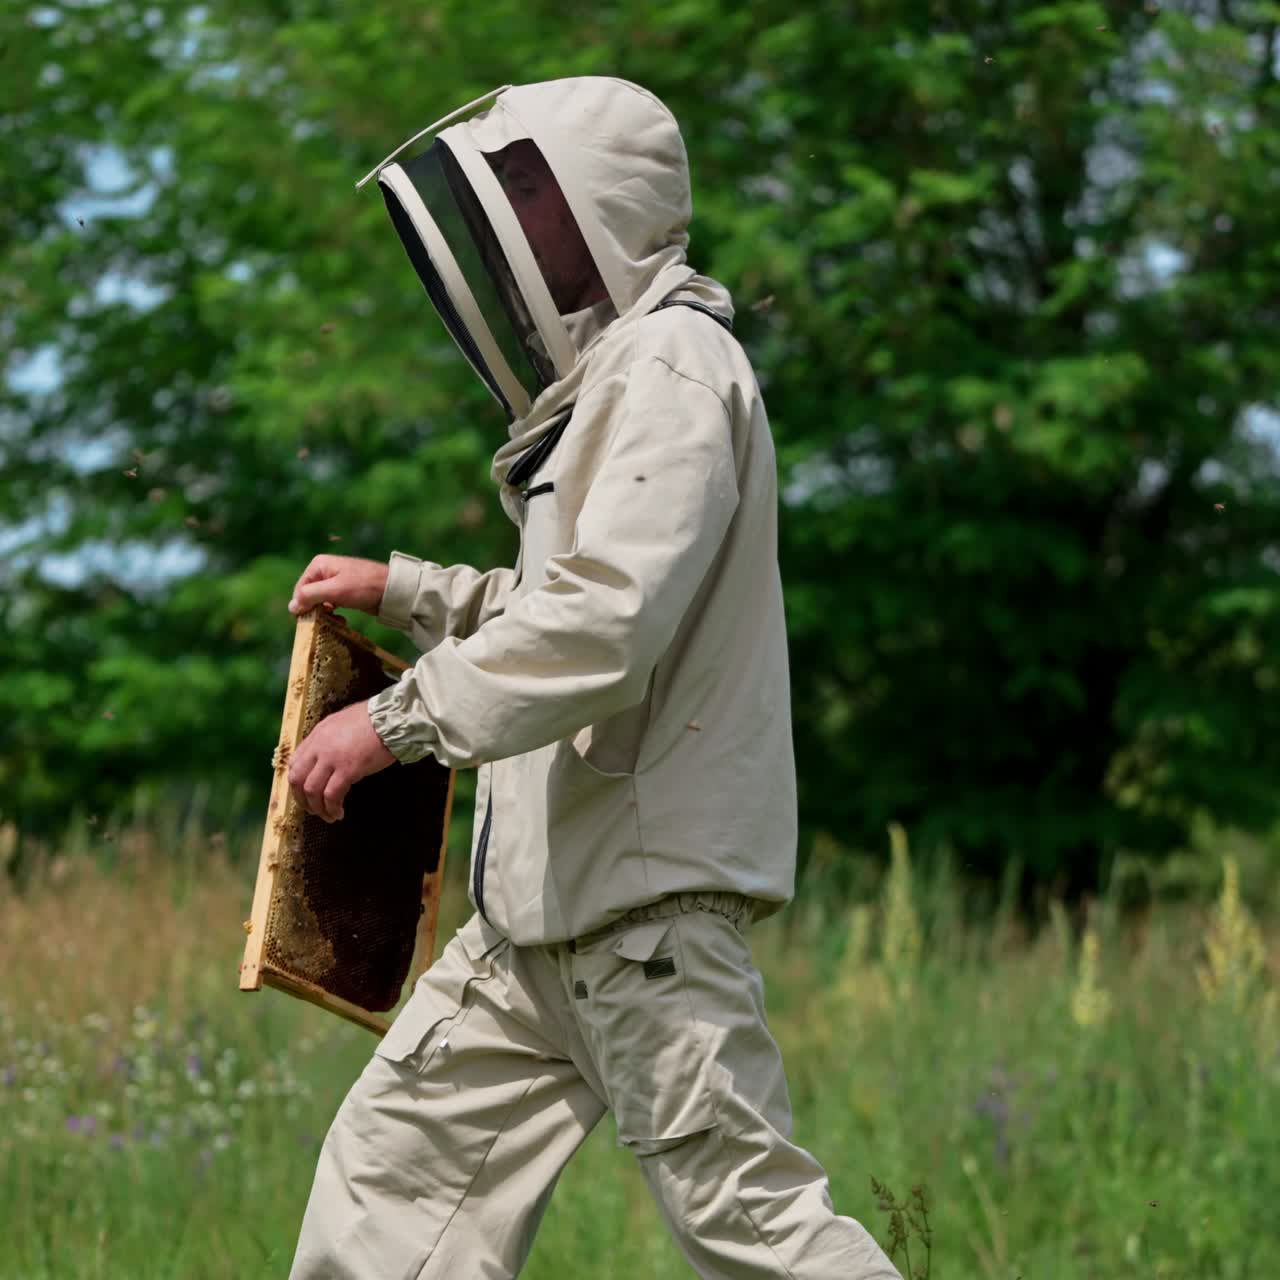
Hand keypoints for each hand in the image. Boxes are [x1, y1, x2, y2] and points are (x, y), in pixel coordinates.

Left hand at [287, 701, 395, 822]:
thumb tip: (328, 755)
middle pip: (297, 779)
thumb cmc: (374, 719)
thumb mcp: (342, 722)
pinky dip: (332, 808)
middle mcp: (319, 746)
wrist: (391, 719)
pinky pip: (332, 795)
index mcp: (318, 734)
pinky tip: (339, 812)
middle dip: (302, 799)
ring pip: (312, 790)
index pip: (295, 762)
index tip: (305, 792)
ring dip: (318, 808)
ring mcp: (332, 758)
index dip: (297, 781)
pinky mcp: (348, 770)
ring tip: (328, 815)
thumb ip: (330, 738)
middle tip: (313, 809)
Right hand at [288, 555, 389, 616]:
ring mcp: (335, 582)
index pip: (299, 589)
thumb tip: (291, 607)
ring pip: (320, 602)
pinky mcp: (345, 592)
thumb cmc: (363, 587)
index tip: (311, 619)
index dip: (303, 605)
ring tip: (336, 621)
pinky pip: (332, 605)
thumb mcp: (334, 590)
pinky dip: (334, 614)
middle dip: (315, 610)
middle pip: (309, 596)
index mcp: (319, 565)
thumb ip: (310, 596)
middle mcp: (325, 571)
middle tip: (325, 621)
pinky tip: (342, 620)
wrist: (393, 590)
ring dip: (325, 614)